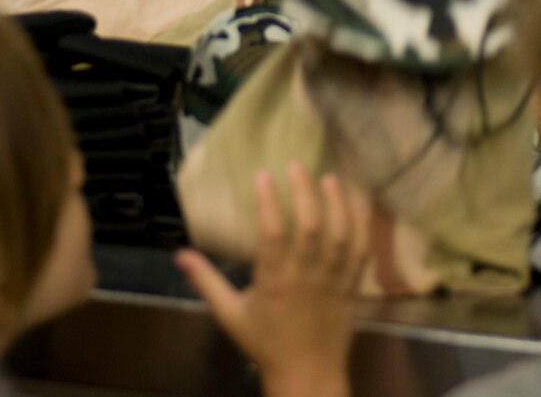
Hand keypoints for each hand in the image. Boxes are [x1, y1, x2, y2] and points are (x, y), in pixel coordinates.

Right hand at [176, 164, 369, 396]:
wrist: (307, 374)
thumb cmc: (265, 343)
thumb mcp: (230, 315)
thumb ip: (206, 282)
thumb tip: (179, 254)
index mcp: (274, 283)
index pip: (272, 237)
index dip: (268, 204)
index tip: (263, 175)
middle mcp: (305, 278)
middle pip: (311, 230)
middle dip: (305, 194)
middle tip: (298, 166)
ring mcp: (333, 281)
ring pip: (340, 237)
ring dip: (337, 204)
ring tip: (329, 177)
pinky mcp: (352, 286)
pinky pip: (361, 252)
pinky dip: (361, 225)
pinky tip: (357, 200)